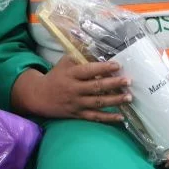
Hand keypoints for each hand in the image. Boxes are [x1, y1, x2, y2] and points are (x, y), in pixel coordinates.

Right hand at [14, 56, 131, 122]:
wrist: (39, 96)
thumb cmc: (55, 76)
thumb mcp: (64, 63)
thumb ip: (79, 57)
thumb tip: (98, 50)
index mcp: (70, 74)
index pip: (88, 70)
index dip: (103, 68)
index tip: (117, 65)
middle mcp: (74, 89)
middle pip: (96, 87)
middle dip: (113, 84)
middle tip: (128, 81)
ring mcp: (76, 103)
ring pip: (98, 102)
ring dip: (115, 100)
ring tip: (129, 97)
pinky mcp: (78, 114)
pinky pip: (95, 117)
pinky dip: (108, 118)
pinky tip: (120, 117)